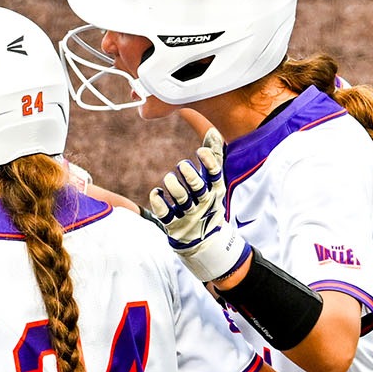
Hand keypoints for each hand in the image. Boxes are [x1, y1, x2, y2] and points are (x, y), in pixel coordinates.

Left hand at [149, 128, 250, 283]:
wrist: (205, 241)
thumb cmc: (207, 203)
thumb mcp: (214, 183)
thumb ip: (213, 158)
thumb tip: (212, 131)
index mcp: (215, 191)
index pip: (215, 175)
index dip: (209, 162)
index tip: (199, 151)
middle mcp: (204, 203)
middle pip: (198, 187)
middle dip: (189, 175)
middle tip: (182, 165)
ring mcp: (189, 215)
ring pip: (181, 199)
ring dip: (173, 186)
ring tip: (169, 179)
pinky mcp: (174, 225)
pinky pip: (164, 214)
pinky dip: (158, 202)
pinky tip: (156, 193)